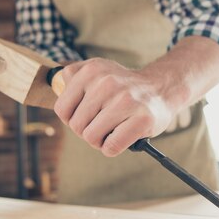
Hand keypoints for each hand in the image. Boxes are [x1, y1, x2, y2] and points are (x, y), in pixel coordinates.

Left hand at [53, 58, 176, 156]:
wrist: (162, 89)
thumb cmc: (124, 88)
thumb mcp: (98, 71)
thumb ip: (73, 76)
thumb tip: (56, 87)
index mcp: (91, 70)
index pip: (62, 110)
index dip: (73, 119)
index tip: (89, 115)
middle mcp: (107, 82)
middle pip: (76, 126)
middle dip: (88, 131)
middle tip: (105, 123)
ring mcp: (126, 100)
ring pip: (92, 138)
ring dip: (101, 141)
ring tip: (114, 129)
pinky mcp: (142, 119)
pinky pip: (111, 147)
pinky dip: (114, 148)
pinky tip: (124, 136)